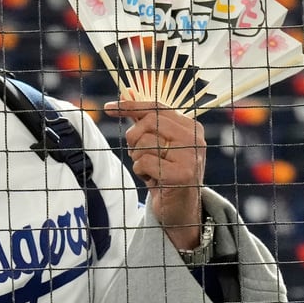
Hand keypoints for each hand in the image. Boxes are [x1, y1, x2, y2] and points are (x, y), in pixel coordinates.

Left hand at [104, 100, 205, 249]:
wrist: (180, 209)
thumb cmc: (165, 172)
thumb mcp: (157, 143)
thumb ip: (144, 119)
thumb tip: (126, 93)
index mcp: (190, 126)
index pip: (156, 107)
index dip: (130, 106)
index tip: (108, 108)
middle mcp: (195, 137)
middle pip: (146, 123)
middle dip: (134, 140)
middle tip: (143, 156)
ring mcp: (191, 156)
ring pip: (143, 143)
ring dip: (139, 159)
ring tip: (152, 170)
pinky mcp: (183, 174)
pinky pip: (144, 162)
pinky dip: (141, 172)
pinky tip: (154, 180)